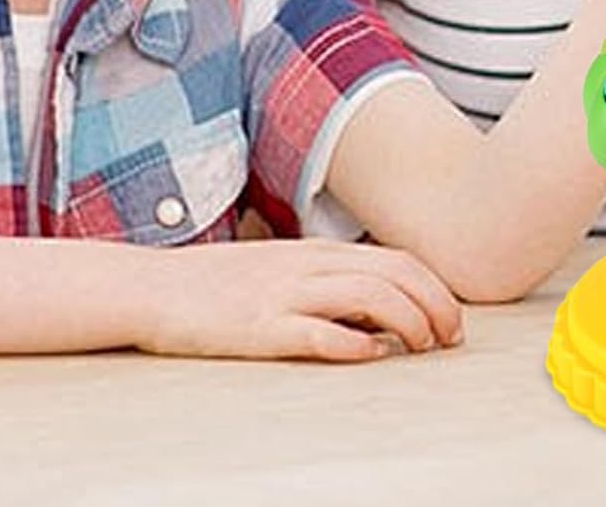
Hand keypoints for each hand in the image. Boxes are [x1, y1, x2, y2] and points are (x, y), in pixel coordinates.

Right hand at [139, 237, 464, 361]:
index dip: (435, 287)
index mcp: (318, 251)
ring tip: (421, 347)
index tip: (451, 318)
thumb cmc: (221, 284)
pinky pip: (317, 332)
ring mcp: (285, 294)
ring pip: (368, 296)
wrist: (154, 288)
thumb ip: (328, 281)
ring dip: (407, 322)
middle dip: (435, 305)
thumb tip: (377, 312)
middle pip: (395, 274)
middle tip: (450, 338)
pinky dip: (353, 343)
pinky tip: (372, 355)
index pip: (398, 258)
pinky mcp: (259, 328)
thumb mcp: (284, 270)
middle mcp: (309, 266)